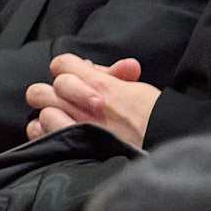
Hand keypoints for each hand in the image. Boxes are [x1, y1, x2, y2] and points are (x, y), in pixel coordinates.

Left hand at [23, 54, 155, 148]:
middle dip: (52, 93)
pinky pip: (42, 135)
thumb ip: (109, 74)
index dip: (66, 69)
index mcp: (100, 85)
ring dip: (49, 113)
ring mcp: (77, 127)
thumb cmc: (155, 115)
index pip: (61, 64)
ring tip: (64, 117)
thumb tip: (87, 65)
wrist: (167, 144)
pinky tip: (56, 131)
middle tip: (64, 100)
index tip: (75, 77)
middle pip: (44, 89)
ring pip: (42, 112)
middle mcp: (84, 105)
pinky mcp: (74, 147)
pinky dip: (45, 132)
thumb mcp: (136, 87)